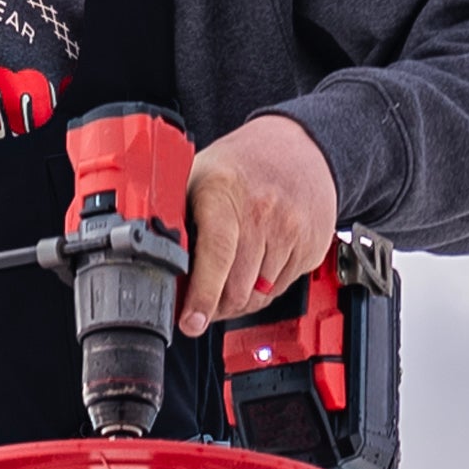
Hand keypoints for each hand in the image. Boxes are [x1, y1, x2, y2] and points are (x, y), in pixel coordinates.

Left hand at [180, 114, 337, 335]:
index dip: (202, 297)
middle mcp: (263, 213)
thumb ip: (177, 218)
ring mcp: (292, 231)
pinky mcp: (311, 247)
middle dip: (214, 307)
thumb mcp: (198, 177)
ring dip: (238, 300)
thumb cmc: (244, 164)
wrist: (301, 146)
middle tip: (200, 307)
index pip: (216, 257)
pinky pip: (280, 290)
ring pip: (258, 296)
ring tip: (226, 282)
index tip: (190, 322)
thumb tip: (157, 264)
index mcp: (225, 194)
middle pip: (237, 288)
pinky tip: (254, 267)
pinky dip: (262, 289)